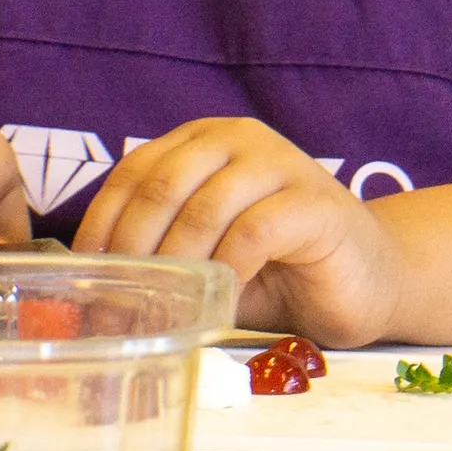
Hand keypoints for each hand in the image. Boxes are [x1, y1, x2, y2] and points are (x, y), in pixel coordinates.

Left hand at [71, 118, 400, 340]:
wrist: (367, 279)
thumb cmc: (278, 271)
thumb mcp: (206, 254)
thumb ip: (161, 250)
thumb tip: (92, 290)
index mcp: (202, 143)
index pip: (131, 174)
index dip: (99, 227)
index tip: (84, 281)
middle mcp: (237, 139)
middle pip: (160, 186)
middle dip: (130, 252)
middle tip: (117, 308)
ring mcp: (279, 164)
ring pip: (202, 208)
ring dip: (174, 267)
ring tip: (163, 311)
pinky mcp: (314, 203)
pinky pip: (252, 233)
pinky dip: (226, 272)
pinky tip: (220, 301)